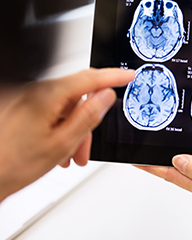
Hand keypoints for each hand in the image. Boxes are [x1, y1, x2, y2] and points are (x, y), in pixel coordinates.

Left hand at [0, 68, 134, 200]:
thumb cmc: (14, 164)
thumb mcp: (62, 142)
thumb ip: (88, 116)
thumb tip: (106, 96)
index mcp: (47, 96)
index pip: (89, 79)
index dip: (113, 77)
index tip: (128, 75)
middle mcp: (36, 93)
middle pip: (78, 98)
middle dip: (88, 121)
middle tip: (87, 147)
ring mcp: (29, 100)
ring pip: (66, 108)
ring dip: (74, 131)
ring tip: (70, 156)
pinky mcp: (25, 108)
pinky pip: (53, 112)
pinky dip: (61, 129)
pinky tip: (58, 150)